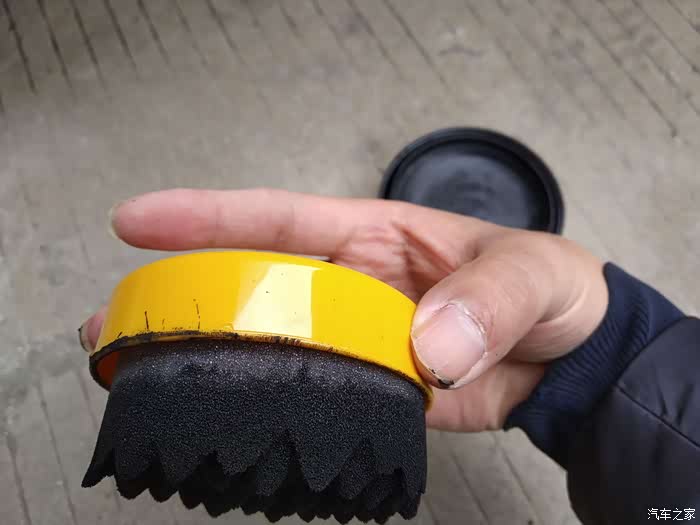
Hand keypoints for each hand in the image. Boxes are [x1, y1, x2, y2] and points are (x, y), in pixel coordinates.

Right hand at [80, 188, 607, 431]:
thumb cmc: (546, 289)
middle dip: (182, 301)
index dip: (206, 217)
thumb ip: (487, 300)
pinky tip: (229, 422)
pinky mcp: (369, 390)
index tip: (137, 221)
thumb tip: (430, 346)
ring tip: (141, 376)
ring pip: (270, 348)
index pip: (277, 218)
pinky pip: (311, 398)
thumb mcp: (529, 272)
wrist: (569, 357)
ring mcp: (353, 341)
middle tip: (113, 326)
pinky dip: (271, 410)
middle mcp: (349, 287)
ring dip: (210, 361)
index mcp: (371, 236)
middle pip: (251, 290)